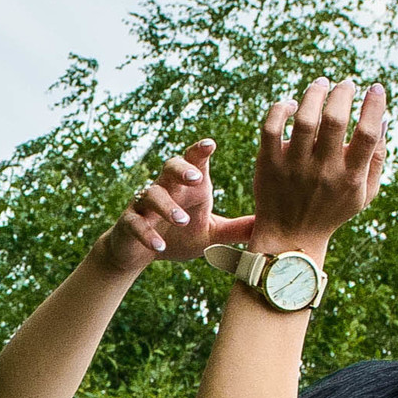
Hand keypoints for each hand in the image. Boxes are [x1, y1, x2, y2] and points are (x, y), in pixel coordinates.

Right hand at [94, 139, 250, 278]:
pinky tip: (158, 246)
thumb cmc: (178, 237)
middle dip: (182, 169)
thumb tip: (268, 224)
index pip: (193, 162)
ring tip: (182, 220)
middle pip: (169, 167)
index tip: (211, 144)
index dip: (199, 151)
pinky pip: (134, 223)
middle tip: (196, 177)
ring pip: (151, 194)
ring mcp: (144, 205)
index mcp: (187, 188)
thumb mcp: (211, 234)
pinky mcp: (128, 223)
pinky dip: (146, 233)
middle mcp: (165, 189)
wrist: (139, 253)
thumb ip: (236, 229)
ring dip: (167, 206)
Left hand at [252, 80, 386, 254]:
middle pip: (335, 120)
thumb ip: (377, 158)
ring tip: (322, 84)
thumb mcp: (365, 193)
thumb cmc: (332, 210)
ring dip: (314, 94)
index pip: (367, 134)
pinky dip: (281, 109)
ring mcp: (293, 166)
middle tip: (346, 84)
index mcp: (350, 177)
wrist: (290, 237)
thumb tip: (384, 119)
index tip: (375, 88)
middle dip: (343, 93)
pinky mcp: (268, 164)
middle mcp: (323, 170)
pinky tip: (291, 105)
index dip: (374, 106)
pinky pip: (271, 127)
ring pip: (304, 119)